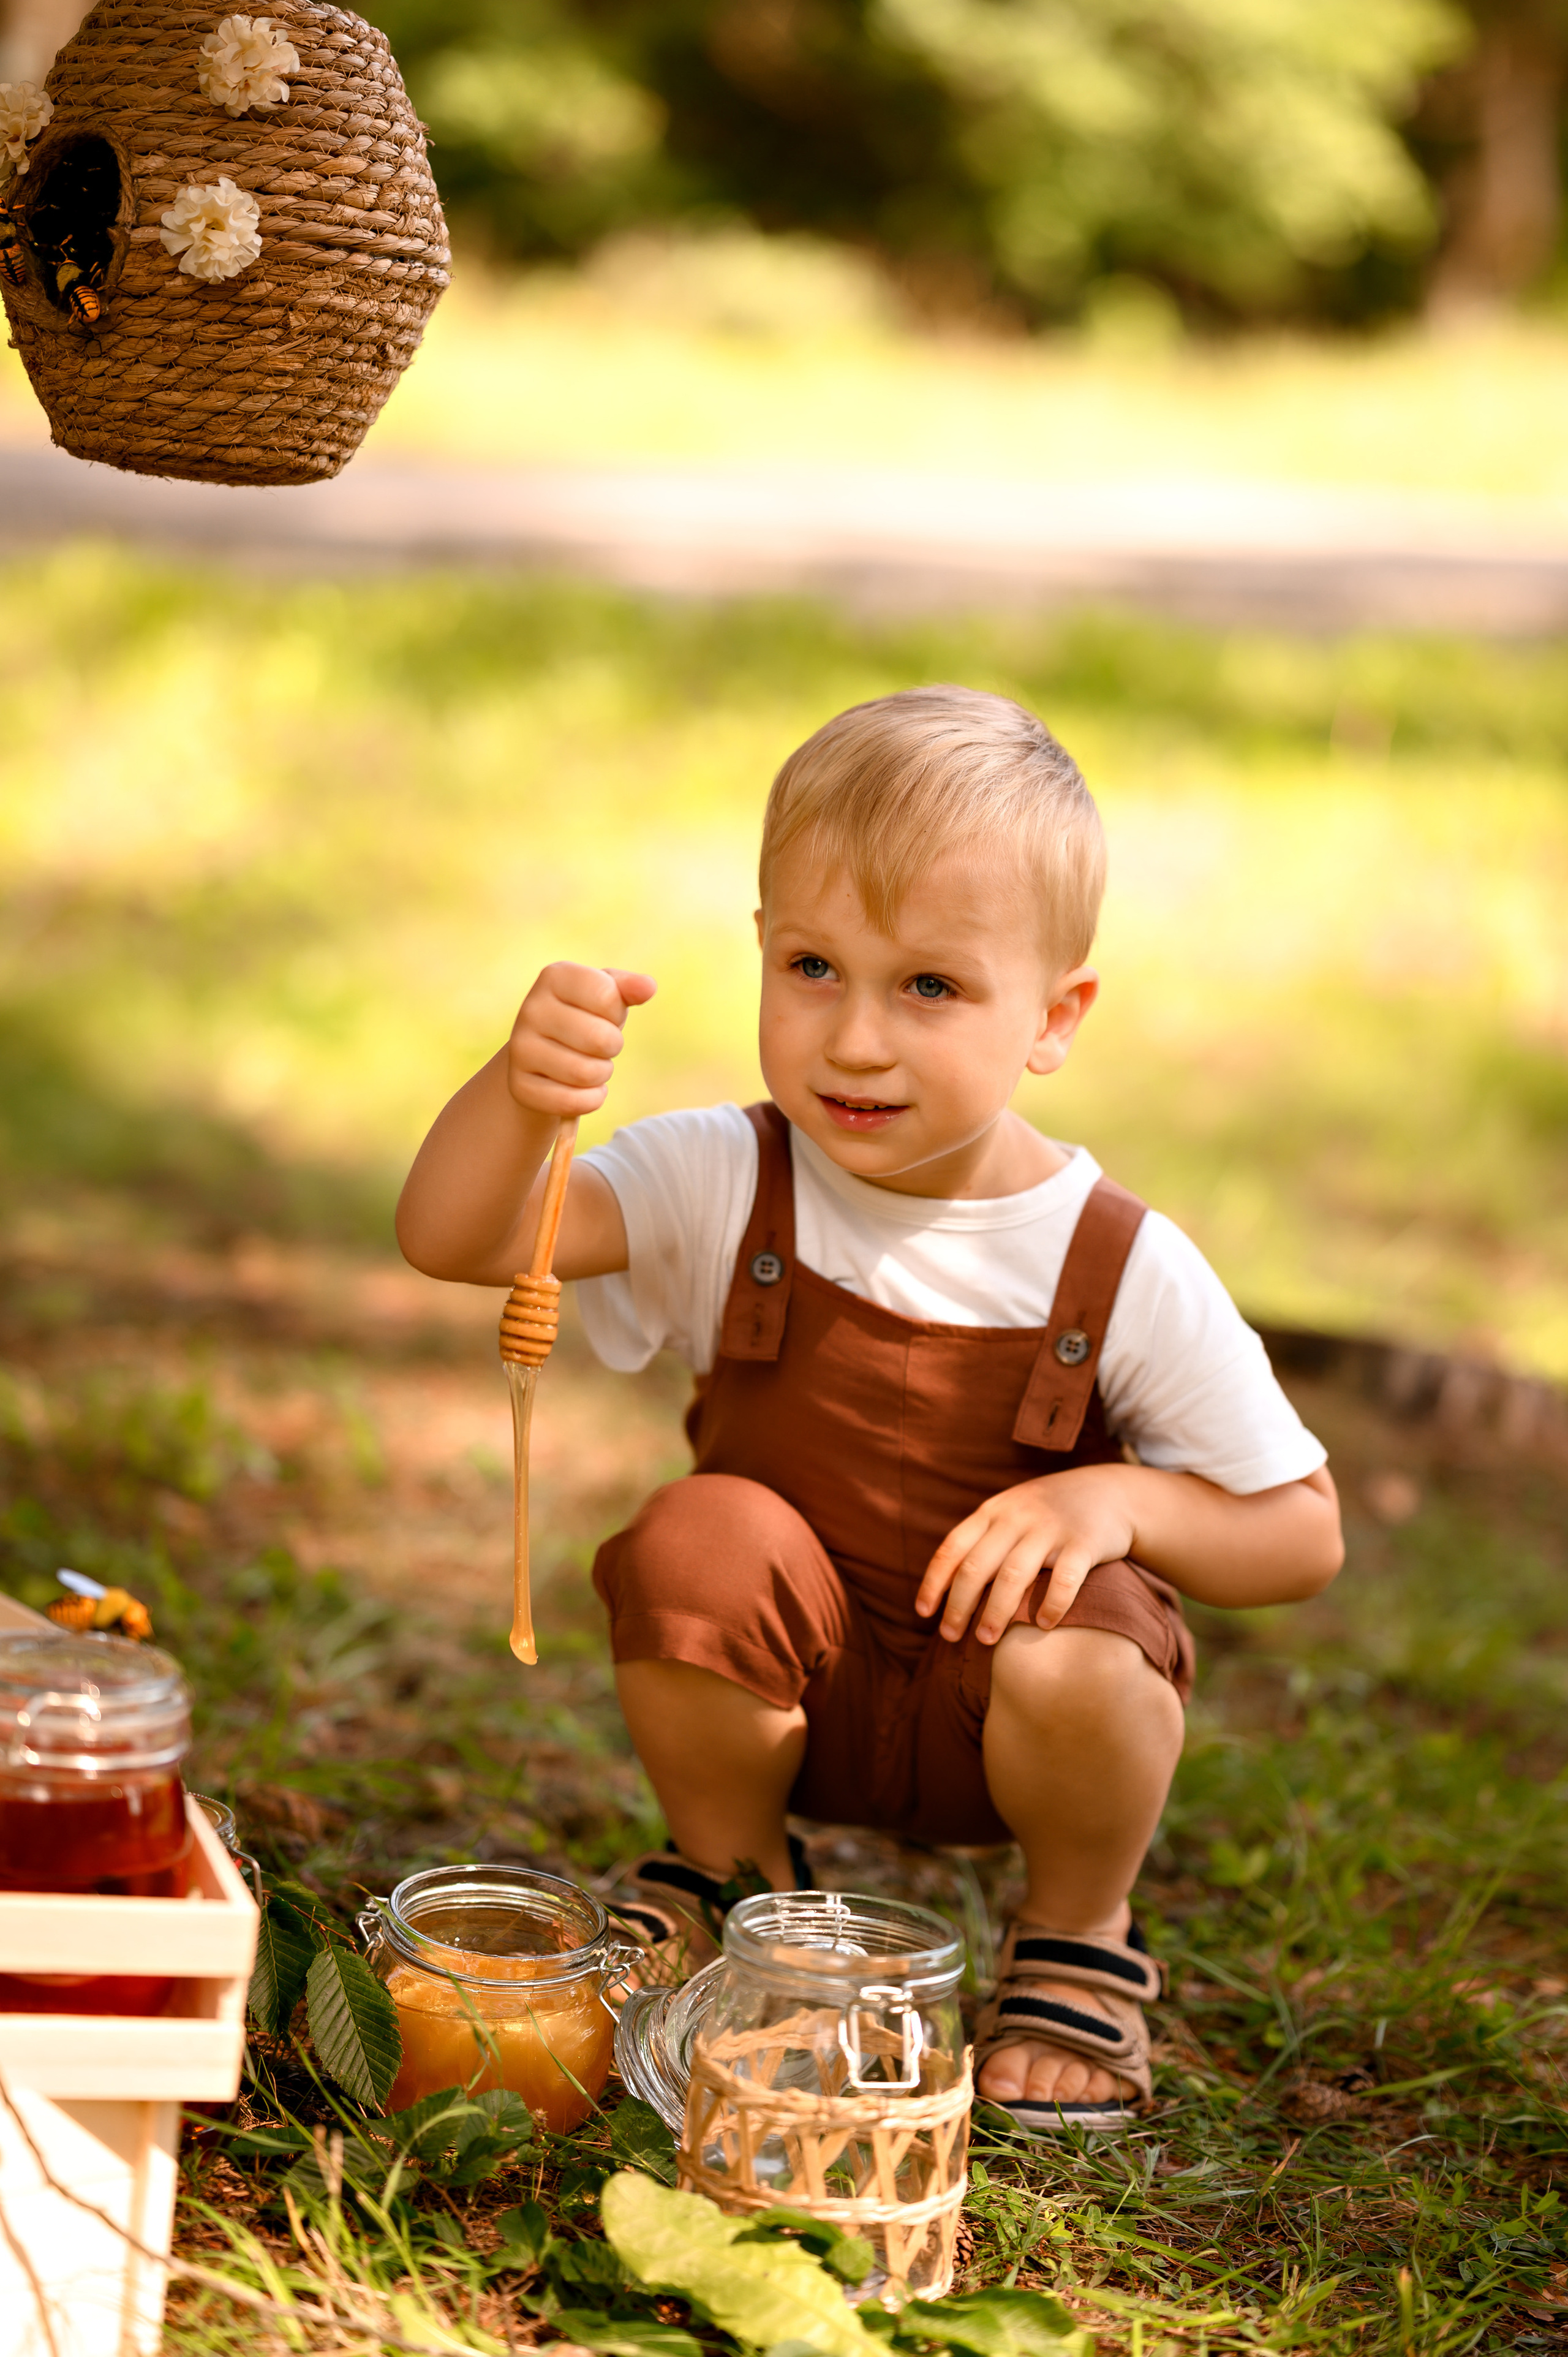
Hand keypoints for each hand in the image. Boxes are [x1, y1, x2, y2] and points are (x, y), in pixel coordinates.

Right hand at [506, 962, 655, 1118]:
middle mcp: (531, 1009)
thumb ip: (628, 988)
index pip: (607, 997)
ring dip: (601, 1075)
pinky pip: (572, 1101)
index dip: (615, 1013)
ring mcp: (521, 1049)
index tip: (601, 1014)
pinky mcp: (520, 1086)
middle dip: (612, 1047)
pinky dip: (590, 1100)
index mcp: (554, 977)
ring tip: (589, 1064)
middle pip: (600, 1039)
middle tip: (600, 1045)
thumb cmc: (585, 1017)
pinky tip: (582, 1089)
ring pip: (586, 1074)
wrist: (544, 1053)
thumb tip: (648, 987)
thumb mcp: (606, 996)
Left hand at [915, 1465, 1139, 1644]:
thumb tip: (946, 1588)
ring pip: (1014, 1574)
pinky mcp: (1084, 1542)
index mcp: (993, 1512)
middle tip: (949, 1637)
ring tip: (985, 1640)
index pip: (952, 1548)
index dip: (934, 1582)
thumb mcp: (1011, 1514)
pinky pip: (1066, 1579)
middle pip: (977, 1566)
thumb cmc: (1049, 1514)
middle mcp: (1017, 1518)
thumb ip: (983, 1541)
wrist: (1110, 1492)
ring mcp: (1050, 1529)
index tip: (923, 1613)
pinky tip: (1044, 1625)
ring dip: (996, 1611)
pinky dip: (1052, 1604)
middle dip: (959, 1605)